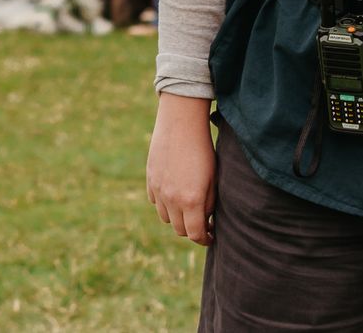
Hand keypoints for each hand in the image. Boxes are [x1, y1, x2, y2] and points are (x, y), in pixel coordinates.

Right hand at [146, 92, 216, 245]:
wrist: (181, 123)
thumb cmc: (203, 150)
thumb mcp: (213, 178)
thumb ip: (208, 204)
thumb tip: (205, 220)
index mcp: (191, 201)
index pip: (196, 234)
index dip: (205, 239)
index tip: (211, 235)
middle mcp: (172, 199)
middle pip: (180, 230)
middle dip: (192, 229)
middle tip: (202, 222)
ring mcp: (158, 191)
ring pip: (166, 218)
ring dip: (177, 218)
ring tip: (188, 207)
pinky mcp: (150, 180)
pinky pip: (156, 202)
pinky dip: (165, 204)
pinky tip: (175, 192)